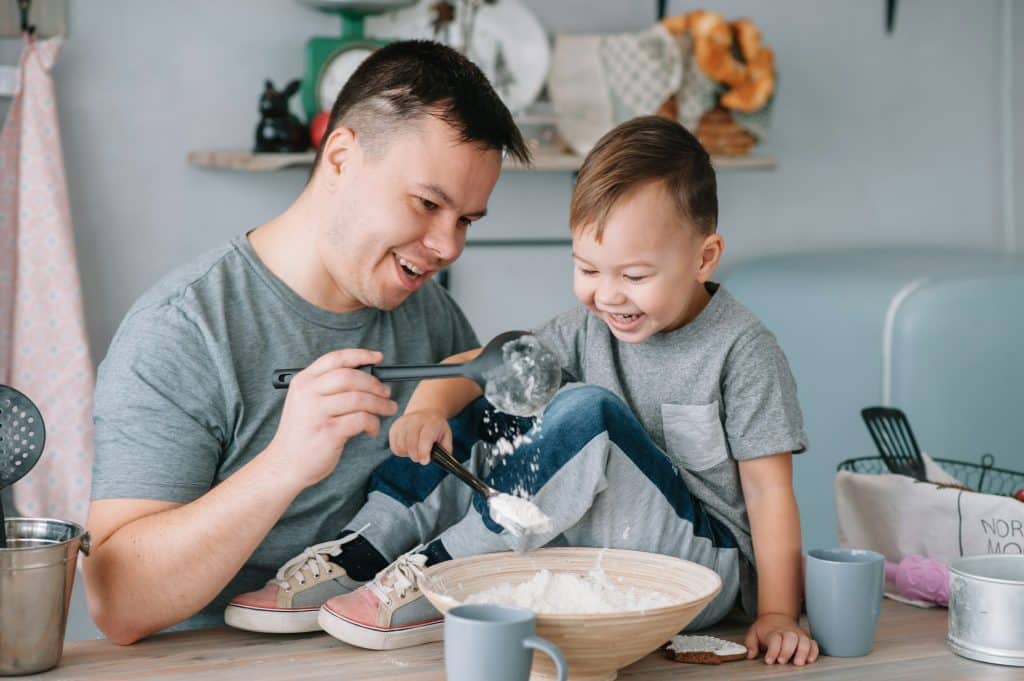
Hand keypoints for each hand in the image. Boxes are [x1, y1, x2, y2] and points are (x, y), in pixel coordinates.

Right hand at [267, 349, 397, 487]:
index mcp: (303, 382)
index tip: (378, 358)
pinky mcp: (328, 432)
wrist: (284, 464)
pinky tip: (371, 429)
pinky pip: (361, 420)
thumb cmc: (302, 433)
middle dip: (374, 384)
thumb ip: (328, 387)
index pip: (335, 359)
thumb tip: (367, 378)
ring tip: (388, 409)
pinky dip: (373, 423)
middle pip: (350, 377)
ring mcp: (317, 412)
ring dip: (380, 404)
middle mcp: (308, 393)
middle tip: (386, 393)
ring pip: (359, 399)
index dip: (360, 355)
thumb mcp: (305, 402)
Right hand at [389, 409, 451, 464]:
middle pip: (411, 443)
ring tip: (415, 451)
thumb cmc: (436, 427)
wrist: (425, 412)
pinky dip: (400, 451)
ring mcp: (402, 423)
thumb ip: (446, 448)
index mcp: (431, 422)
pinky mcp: (394, 427)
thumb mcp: (446, 435)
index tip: (425, 461)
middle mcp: (415, 420)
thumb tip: (441, 459)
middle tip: (421, 458)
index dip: (424, 451)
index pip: (425, 437)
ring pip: (400, 445)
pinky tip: (407, 449)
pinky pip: (394, 446)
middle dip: (415, 456)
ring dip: (407, 454)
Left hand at [743, 613, 818, 664]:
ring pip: (804, 640)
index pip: (774, 639)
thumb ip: (750, 644)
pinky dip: (813, 652)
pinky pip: (813, 644)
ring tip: (798, 662)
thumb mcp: (753, 633)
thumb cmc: (765, 628)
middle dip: (787, 651)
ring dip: (802, 652)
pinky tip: (809, 660)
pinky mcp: (806, 638)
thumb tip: (749, 655)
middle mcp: (787, 632)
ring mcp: (798, 634)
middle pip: (790, 638)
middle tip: (782, 661)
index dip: (772, 651)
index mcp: (773, 631)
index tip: (769, 661)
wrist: (776, 616)